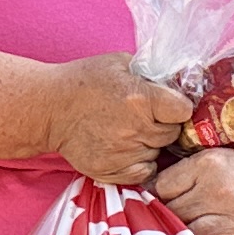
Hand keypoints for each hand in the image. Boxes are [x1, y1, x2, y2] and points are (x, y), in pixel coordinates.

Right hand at [45, 53, 194, 185]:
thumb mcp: (120, 63)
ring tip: (128, 131)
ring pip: (158, 153)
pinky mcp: (113, 171)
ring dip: (150, 144)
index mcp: (140, 99)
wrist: (50, 108)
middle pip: (172, 134)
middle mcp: (135, 129)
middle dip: (163, 125)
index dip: (178, 107)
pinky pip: (145, 171)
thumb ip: (151, 73)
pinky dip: (141, 162)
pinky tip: (126, 148)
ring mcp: (124, 153)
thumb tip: (178, 81)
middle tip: (144, 117)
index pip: (183, 110)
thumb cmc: (85, 82)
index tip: (169, 106)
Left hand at [153, 140, 233, 234]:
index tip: (166, 197)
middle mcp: (219, 191)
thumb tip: (149, 191)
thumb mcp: (212, 156)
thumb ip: (182, 172)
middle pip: (174, 213)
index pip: (163, 188)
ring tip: (199, 223)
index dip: (161, 194)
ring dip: (191, 232)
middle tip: (182, 212)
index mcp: (207, 165)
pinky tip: (220, 233)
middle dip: (174, 214)